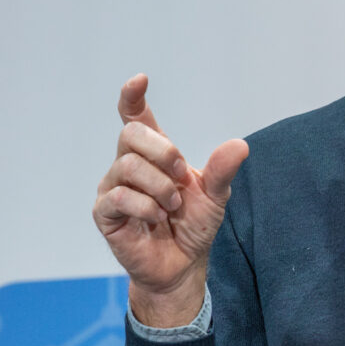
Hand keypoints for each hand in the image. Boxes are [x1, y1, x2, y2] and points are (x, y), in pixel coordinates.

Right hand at [93, 74, 248, 325]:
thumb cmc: (193, 225)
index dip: (132, 97)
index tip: (140, 80)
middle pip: (131, 135)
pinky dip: (146, 207)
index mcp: (152, 155)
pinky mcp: (104, 213)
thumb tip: (240, 145)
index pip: (134, 117)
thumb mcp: (215, 196)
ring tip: (173, 206)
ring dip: (159, 187)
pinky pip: (119, 197)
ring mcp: (112, 188)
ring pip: (127, 166)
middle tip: (182, 177)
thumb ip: (222, 171)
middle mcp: (128, 165)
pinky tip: (158, 218)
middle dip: (164, 152)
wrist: (182, 265)